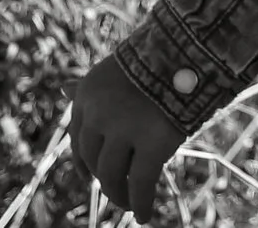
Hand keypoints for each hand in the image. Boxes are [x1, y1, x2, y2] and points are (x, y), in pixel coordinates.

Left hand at [68, 55, 183, 222]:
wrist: (195, 46)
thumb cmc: (159, 56)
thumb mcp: (118, 69)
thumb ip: (91, 87)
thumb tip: (62, 89)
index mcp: (87, 93)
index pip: (78, 137)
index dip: (83, 162)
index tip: (89, 177)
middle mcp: (99, 113)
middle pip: (94, 159)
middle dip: (104, 179)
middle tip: (116, 192)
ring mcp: (124, 129)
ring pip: (112, 176)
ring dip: (119, 195)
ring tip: (128, 205)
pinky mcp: (153, 143)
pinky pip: (141, 183)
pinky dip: (141, 203)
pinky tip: (144, 215)